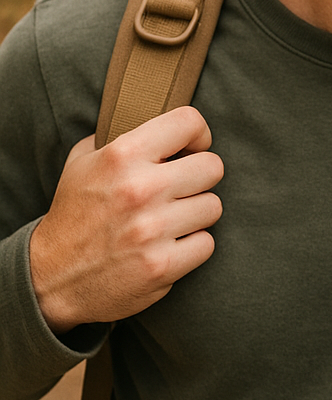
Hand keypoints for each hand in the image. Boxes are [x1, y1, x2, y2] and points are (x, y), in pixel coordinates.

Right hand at [29, 106, 223, 334]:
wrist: (50, 279)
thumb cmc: (75, 213)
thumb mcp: (84, 161)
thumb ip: (123, 133)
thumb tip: (161, 119)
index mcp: (122, 155)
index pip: (190, 121)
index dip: (198, 134)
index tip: (189, 149)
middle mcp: (140, 189)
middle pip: (213, 166)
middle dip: (199, 177)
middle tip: (180, 188)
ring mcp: (152, 230)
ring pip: (213, 206)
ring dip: (196, 213)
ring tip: (171, 218)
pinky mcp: (161, 266)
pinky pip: (207, 243)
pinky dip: (192, 245)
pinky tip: (169, 244)